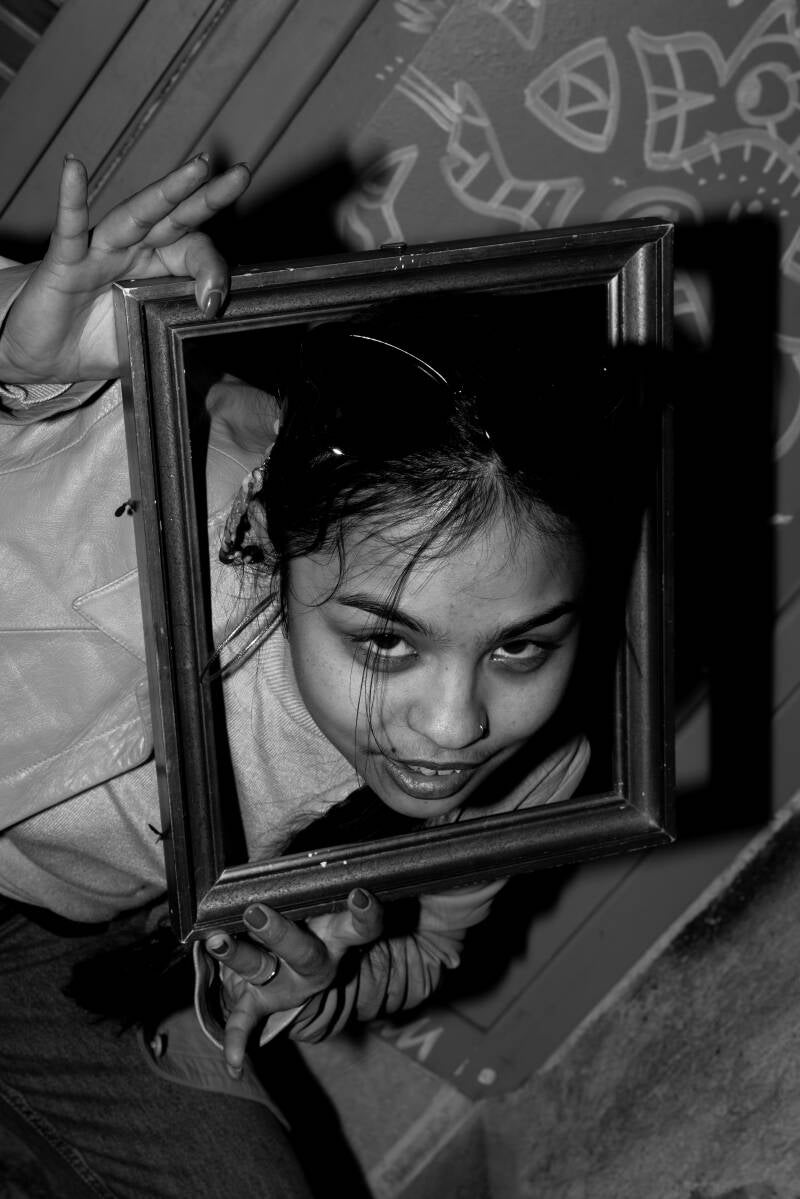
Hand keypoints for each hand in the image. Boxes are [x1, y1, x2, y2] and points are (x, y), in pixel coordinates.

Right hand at [0, 154, 249, 382]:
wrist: (43, 355)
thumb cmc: (93, 343)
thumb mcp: (145, 342)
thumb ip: (176, 338)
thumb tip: (213, 354)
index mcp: (156, 269)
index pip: (193, 254)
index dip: (212, 272)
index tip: (214, 303)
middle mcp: (132, 252)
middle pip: (176, 219)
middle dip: (209, 197)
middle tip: (241, 175)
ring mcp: (99, 252)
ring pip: (135, 215)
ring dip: (167, 191)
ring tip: (198, 167)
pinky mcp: (64, 262)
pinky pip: (69, 229)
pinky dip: (71, 200)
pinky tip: (75, 168)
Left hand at [205, 889, 382, 1077]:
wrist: (298, 976)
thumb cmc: (312, 922)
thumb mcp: (327, 906)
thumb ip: (327, 880)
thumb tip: (339, 832)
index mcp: (337, 938)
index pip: (361, 927)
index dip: (365, 914)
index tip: (359, 893)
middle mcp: (317, 965)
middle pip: (304, 953)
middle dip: (279, 933)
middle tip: (256, 910)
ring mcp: (288, 986)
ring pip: (263, 970)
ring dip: (237, 957)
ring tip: (217, 940)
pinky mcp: (261, 1003)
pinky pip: (246, 1022)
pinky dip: (238, 1042)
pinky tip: (234, 1065)